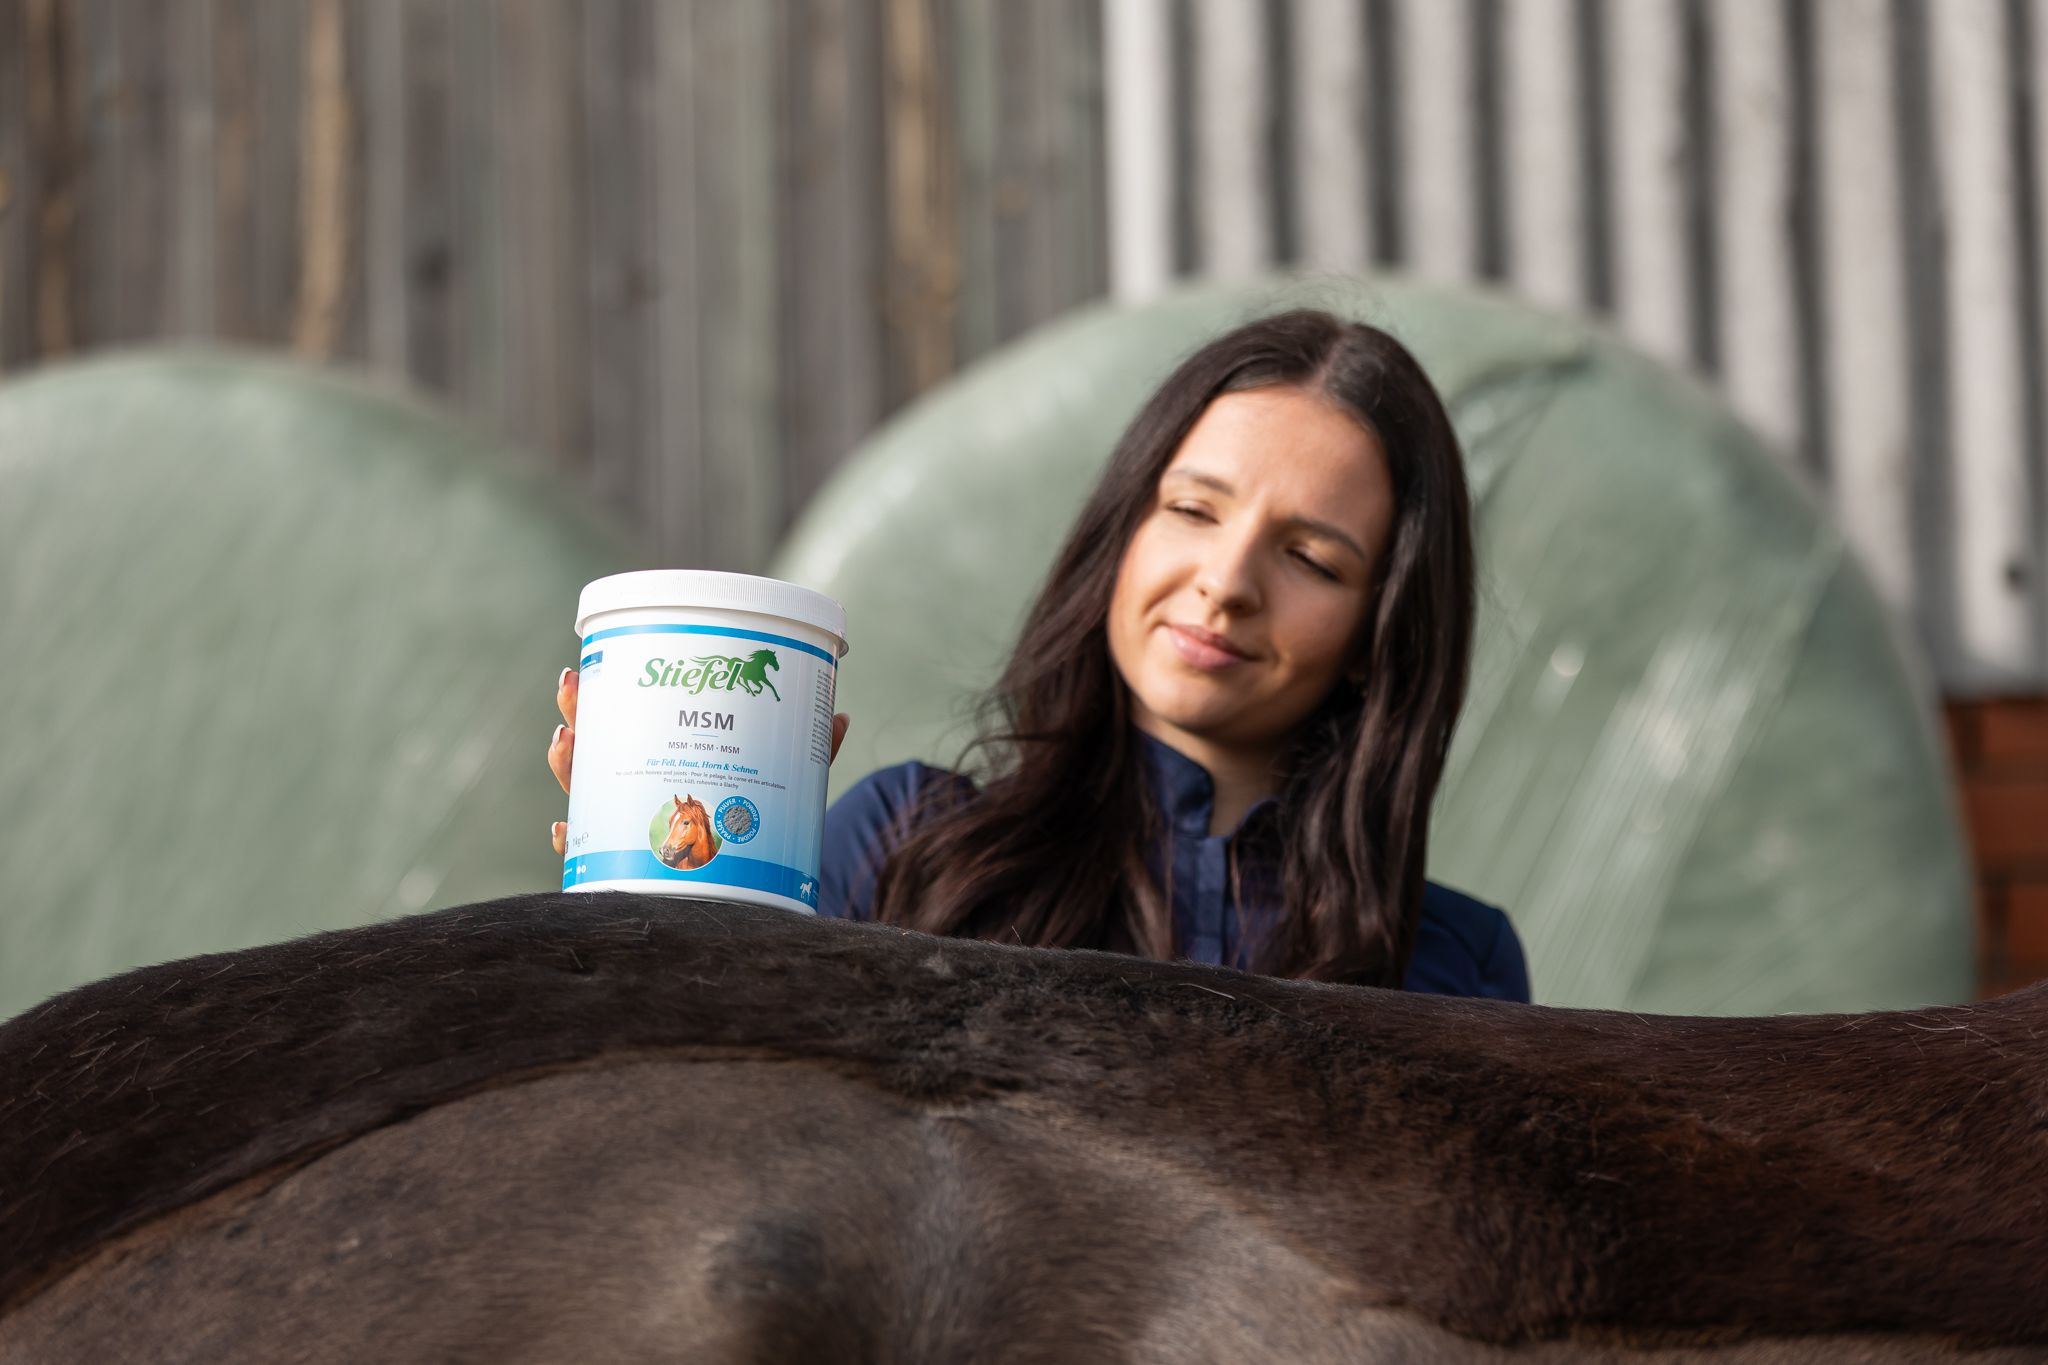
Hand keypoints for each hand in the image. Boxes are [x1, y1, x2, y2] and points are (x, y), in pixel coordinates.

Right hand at [548, 667, 849, 855]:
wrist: (760, 905)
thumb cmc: (761, 838)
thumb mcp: (784, 792)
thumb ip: (805, 758)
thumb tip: (838, 716)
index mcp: (666, 765)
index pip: (625, 726)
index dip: (597, 700)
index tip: (584, 669)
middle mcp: (639, 797)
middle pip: (596, 752)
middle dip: (578, 716)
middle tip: (574, 689)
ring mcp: (627, 835)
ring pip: (585, 797)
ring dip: (568, 767)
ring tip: (568, 740)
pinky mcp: (625, 875)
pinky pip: (588, 861)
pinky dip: (572, 843)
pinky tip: (563, 827)